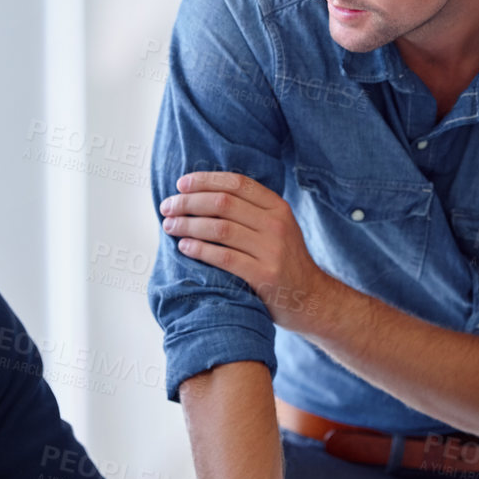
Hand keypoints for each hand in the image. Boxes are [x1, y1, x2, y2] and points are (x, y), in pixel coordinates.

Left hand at [159, 172, 333, 333]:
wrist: (311, 298)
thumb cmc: (284, 260)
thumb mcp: (277, 227)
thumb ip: (251, 210)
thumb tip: (204, 192)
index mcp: (278, 207)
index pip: (236, 183)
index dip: (205, 180)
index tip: (181, 184)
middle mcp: (276, 225)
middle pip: (223, 204)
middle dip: (188, 202)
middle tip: (167, 207)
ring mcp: (271, 250)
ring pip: (220, 229)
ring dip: (188, 225)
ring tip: (169, 226)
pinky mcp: (264, 275)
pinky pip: (224, 257)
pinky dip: (199, 250)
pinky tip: (184, 247)